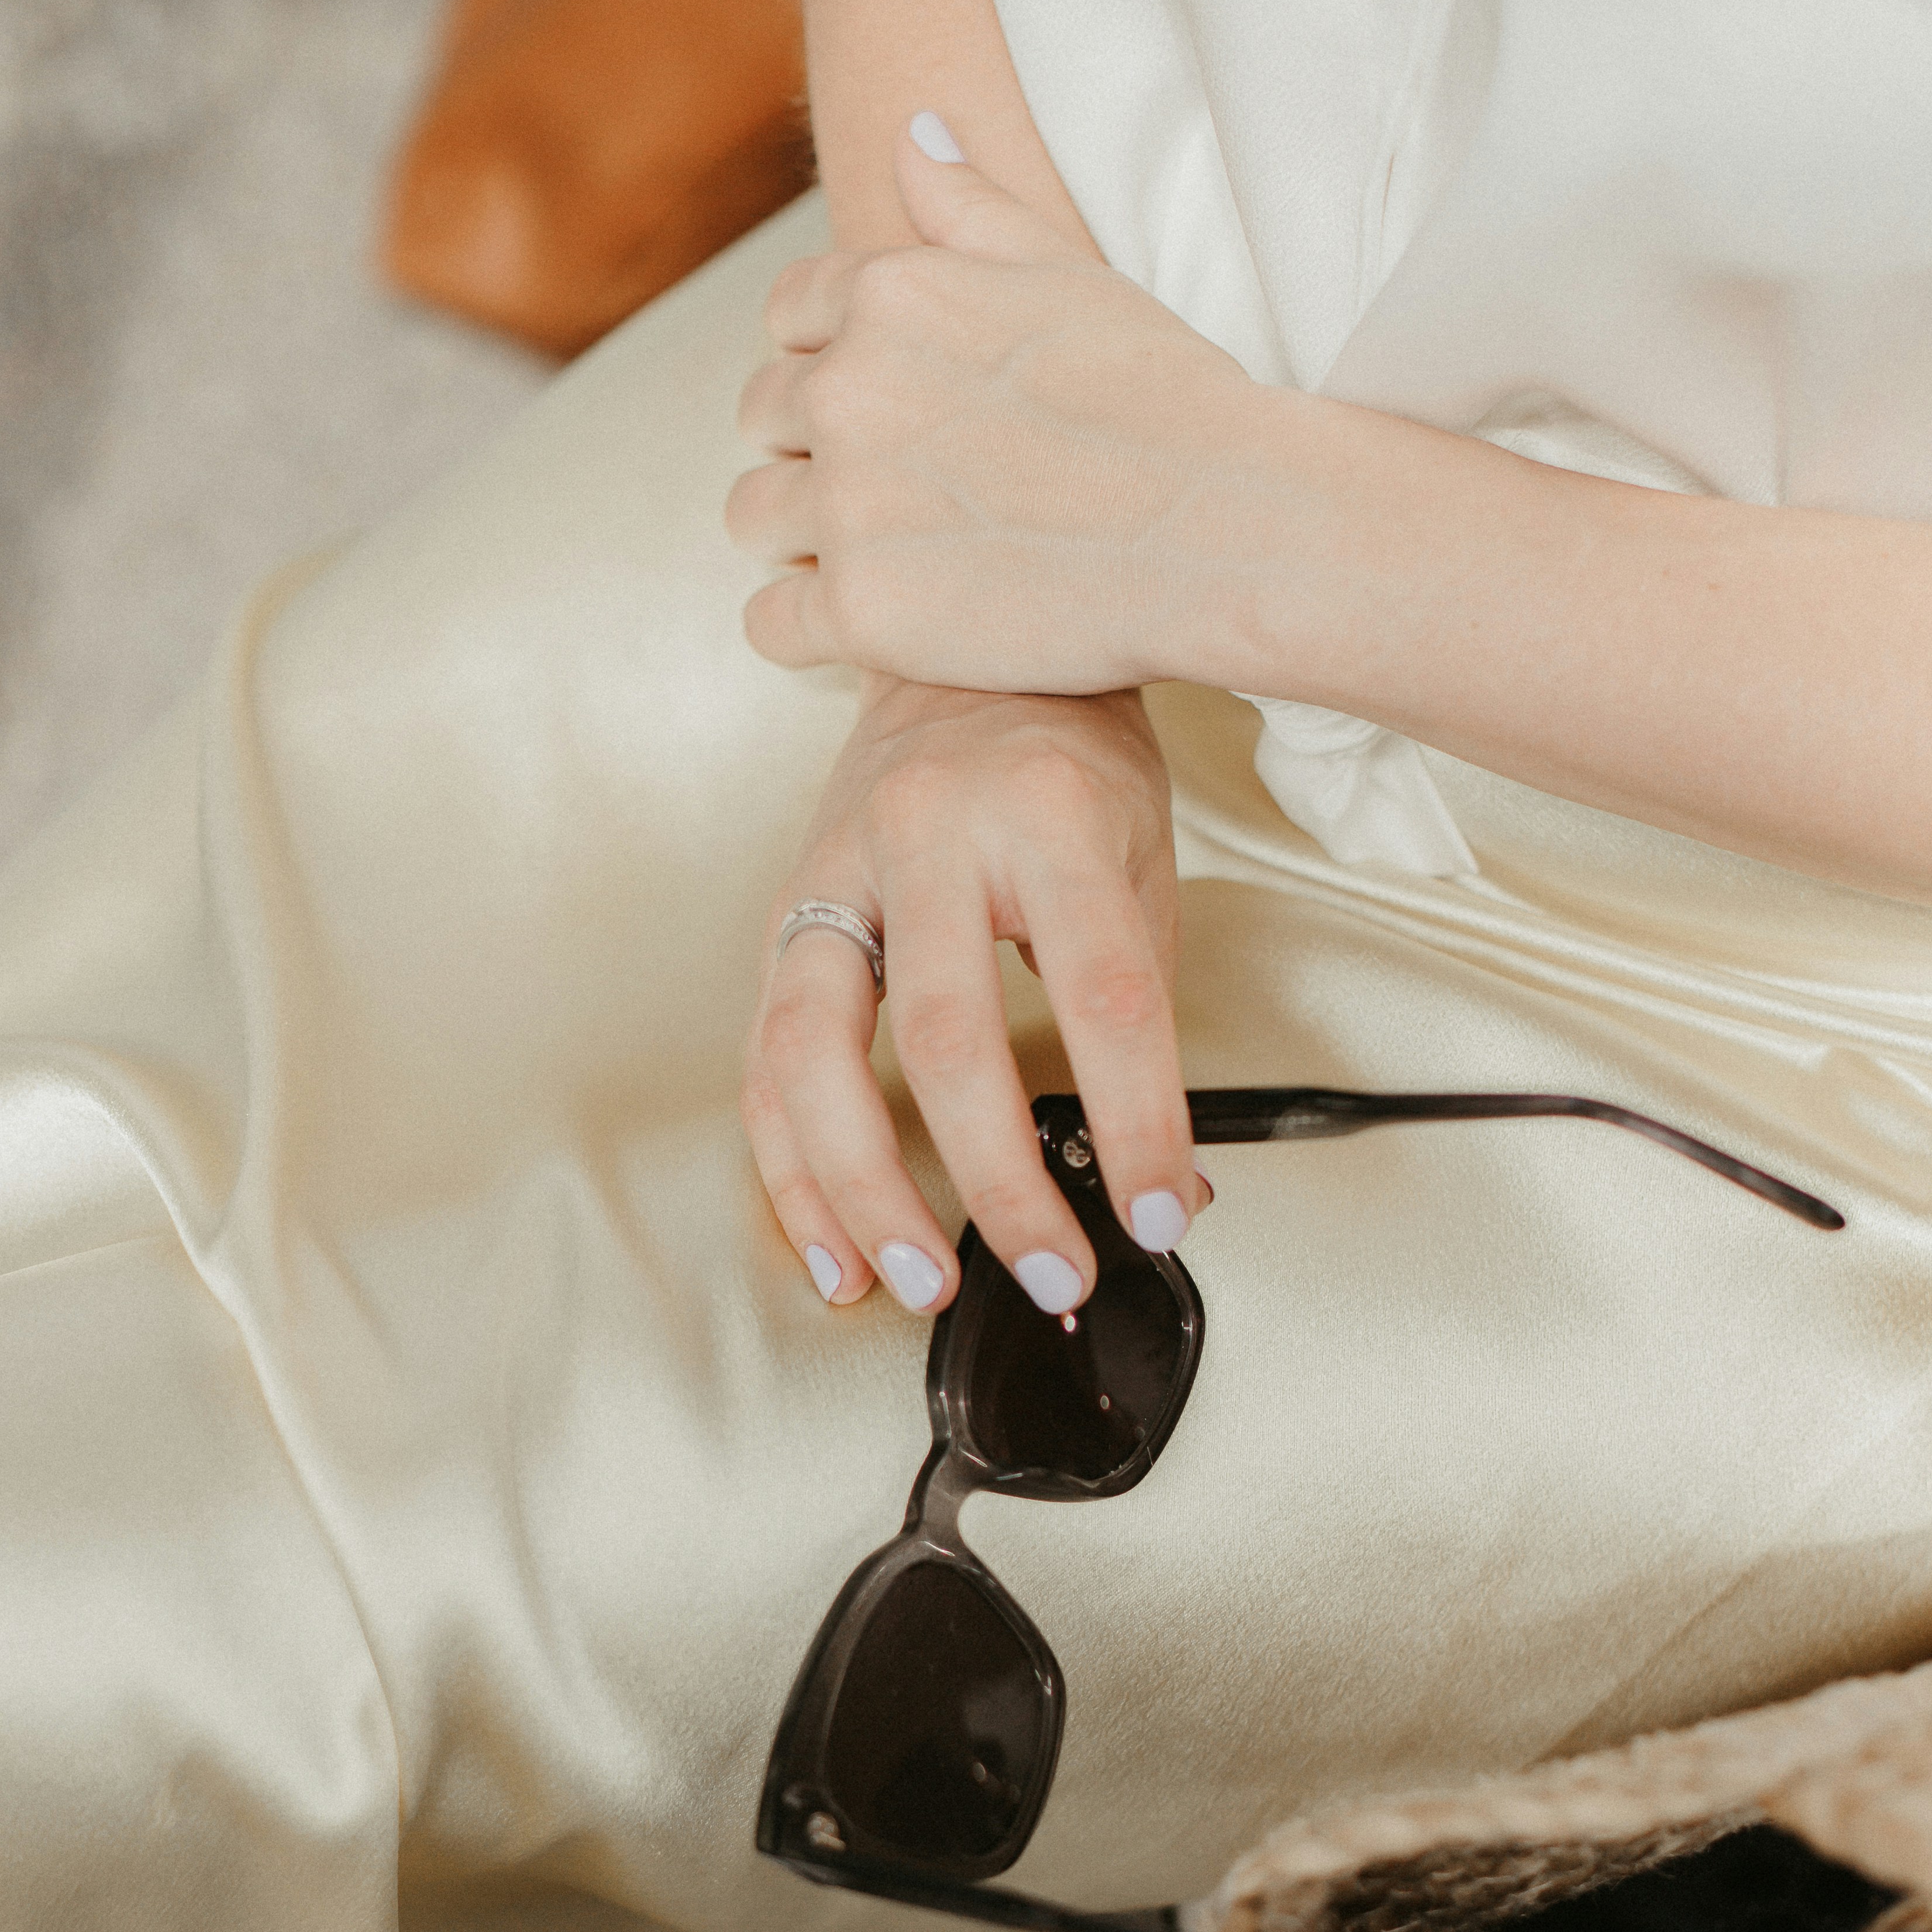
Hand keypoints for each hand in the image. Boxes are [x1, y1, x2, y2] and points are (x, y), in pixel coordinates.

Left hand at [727, 122, 1265, 697]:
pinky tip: (874, 627)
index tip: (884, 412)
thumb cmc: (1166, 400)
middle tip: (891, 498)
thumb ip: (974, 209)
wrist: (1226, 531)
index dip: (827, 366)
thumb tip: (911, 134)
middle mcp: (846, 390)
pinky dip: (807, 630)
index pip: (789, 319)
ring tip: (884, 562)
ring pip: (752, 518)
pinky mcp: (859, 611)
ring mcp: (845, 504)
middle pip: (761, 420)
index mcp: (887, 296)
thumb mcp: (1071, 273)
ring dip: (801, 543)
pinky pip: (768, 624)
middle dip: (810, 453)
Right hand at [743, 679, 1205, 1313]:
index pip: (1103, 993)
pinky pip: (764, 1068)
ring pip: (817, 1058)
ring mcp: (834, 877)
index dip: (1137, 1120)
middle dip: (999, 1182)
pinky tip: (840, 1253)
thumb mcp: (1138, 855)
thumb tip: (1167, 1181)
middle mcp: (924, 836)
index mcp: (1044, 814)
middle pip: (947, 1038)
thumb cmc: (1061, 757)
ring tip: (921, 1282)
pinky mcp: (781, 920)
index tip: (1163, 1211)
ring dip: (867, 1193)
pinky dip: (797, 1176)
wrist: (958, 649)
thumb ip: (1144, 1017)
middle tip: (1052, 1274)